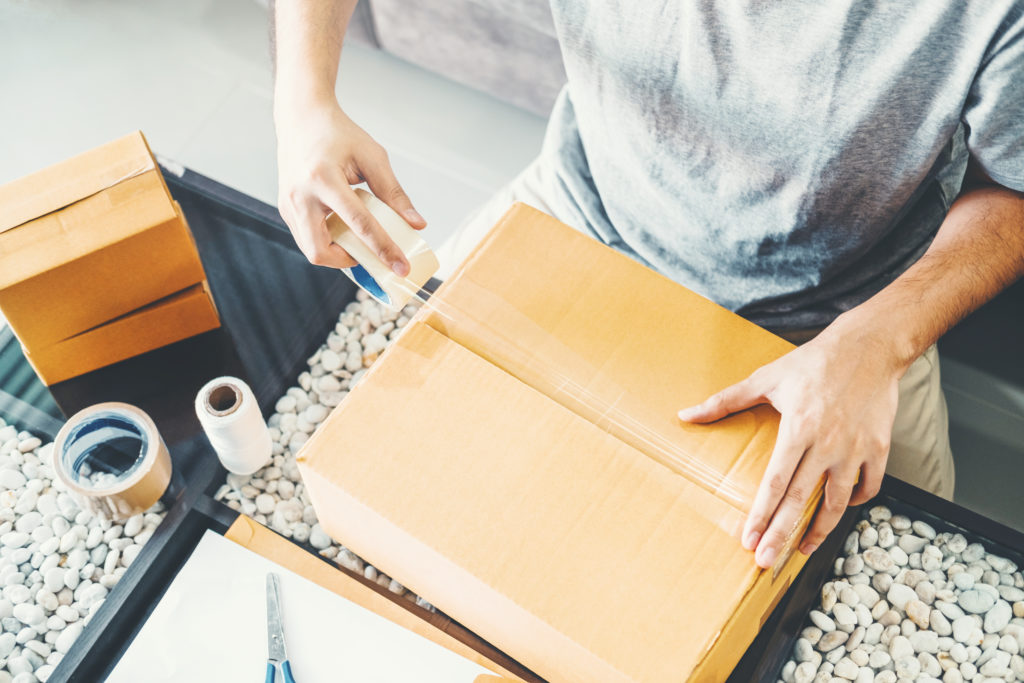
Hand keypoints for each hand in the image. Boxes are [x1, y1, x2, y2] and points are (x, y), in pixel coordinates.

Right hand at [275, 100, 425, 272]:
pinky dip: (328, 241)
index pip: (359, 224)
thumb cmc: (338, 134)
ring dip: (337, 253)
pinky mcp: (285, 208)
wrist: (302, 117)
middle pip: (321, 251)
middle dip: (349, 261)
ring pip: (311, 250)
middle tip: (373, 256)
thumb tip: (416, 225)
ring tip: (359, 239)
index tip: (401, 268)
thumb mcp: (372, 157)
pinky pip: (306, 238)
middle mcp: (299, 195)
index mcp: (323, 178)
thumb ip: (394, 193)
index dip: (383, 249)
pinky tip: (344, 228)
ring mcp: (288, 204)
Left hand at [677, 317, 905, 567]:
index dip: (761, 514)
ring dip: (818, 530)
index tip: (748, 538)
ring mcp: (856, 449)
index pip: (776, 482)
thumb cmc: (813, 362)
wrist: (869, 347)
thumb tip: (685, 415)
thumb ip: (724, 401)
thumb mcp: (765, 378)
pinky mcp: (879, 448)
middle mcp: (828, 445)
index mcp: (799, 429)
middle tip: (765, 561)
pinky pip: (868, 487)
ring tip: (801, 550)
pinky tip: (838, 510)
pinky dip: (854, 503)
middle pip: (802, 501)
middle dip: (782, 535)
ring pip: (837, 503)